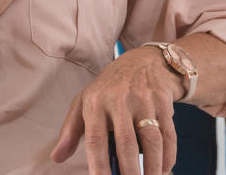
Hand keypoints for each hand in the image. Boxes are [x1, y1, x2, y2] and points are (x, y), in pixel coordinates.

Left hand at [50, 46, 181, 174]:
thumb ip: (70, 131)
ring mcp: (144, 100)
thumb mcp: (84, 102)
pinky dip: (168, 156)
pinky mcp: (163, 102)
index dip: (98, 164)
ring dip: (153, 166)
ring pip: (152, 139)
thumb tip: (57, 157)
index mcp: (95, 102)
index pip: (95, 138)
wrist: (143, 62)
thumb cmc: (109, 89)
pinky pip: (168, 134)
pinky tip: (163, 169)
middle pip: (126, 142)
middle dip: (129, 170)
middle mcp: (120, 100)